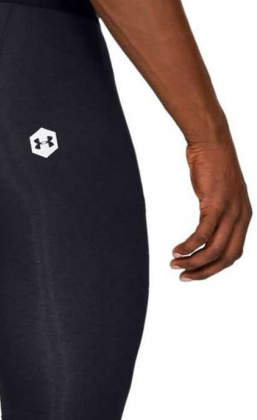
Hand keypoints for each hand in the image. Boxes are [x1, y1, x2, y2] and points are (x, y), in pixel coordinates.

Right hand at [170, 133, 250, 280]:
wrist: (212, 141)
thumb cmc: (213, 166)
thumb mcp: (221, 195)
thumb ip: (219, 215)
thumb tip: (207, 233)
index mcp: (244, 217)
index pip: (233, 254)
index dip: (214, 269)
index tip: (195, 272)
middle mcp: (241, 217)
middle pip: (225, 258)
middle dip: (203, 272)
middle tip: (184, 277)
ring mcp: (230, 211)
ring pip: (213, 250)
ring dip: (193, 262)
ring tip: (175, 265)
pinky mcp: (216, 204)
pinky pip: (202, 234)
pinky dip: (188, 247)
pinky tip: (176, 251)